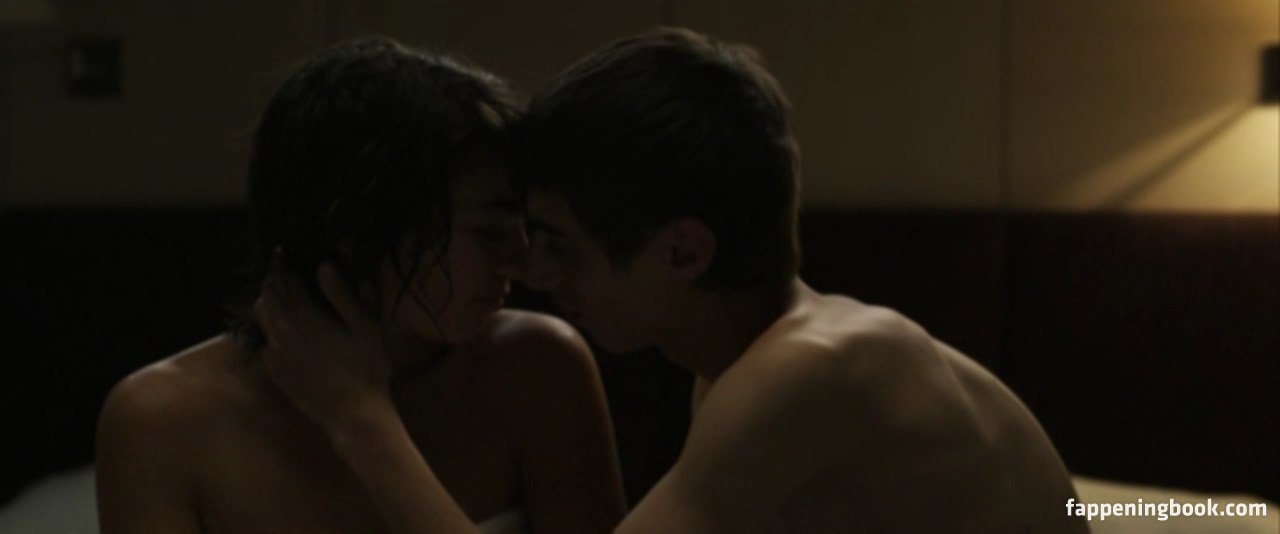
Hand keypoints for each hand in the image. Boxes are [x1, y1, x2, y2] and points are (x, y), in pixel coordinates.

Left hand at [253, 263, 395, 436]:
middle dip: (273, 282)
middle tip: (285, 274)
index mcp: (305, 317)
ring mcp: (274, 354)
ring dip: (270, 304)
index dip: (284, 265)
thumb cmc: (365, 369)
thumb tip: (324, 266)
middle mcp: (282, 332)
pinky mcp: (274, 371)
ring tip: (286, 299)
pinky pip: (266, 342)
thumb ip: (342, 294)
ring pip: (262, 318)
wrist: (352, 415)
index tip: (286, 256)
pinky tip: (290, 333)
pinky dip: (273, 331)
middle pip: (266, 297)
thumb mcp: (363, 327)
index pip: (284, 281)